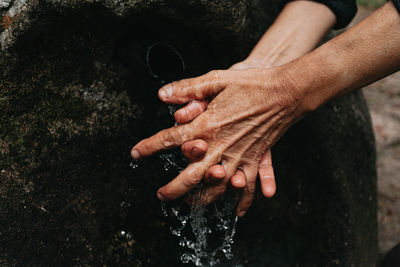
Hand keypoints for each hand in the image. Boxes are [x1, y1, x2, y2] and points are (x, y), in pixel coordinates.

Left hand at [131, 66, 307, 215]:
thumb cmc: (251, 83)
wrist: (287, 91)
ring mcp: (240, 155)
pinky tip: (238, 212)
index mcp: (208, 124)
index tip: (135, 153)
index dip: (150, 147)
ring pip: (217, 186)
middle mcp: (222, 145)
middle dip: (174, 189)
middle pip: (191, 174)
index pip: (171, 139)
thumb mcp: (217, 79)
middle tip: (161, 196)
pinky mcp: (256, 158)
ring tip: (190, 206)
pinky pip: (249, 186)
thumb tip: (162, 94)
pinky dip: (244, 201)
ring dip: (203, 199)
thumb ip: (188, 88)